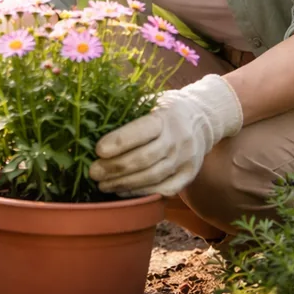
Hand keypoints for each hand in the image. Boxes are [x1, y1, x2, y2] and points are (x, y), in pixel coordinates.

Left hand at [88, 74, 242, 197]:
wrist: (202, 119)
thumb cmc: (164, 109)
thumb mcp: (149, 101)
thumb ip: (126, 113)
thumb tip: (91, 125)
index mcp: (165, 117)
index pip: (142, 131)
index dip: (119, 142)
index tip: (97, 150)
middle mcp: (178, 139)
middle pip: (144, 159)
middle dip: (115, 168)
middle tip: (93, 172)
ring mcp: (185, 160)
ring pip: (153, 177)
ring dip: (124, 184)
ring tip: (103, 185)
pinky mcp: (189, 175)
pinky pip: (164, 189)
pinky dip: (141, 192)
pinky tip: (123, 191)